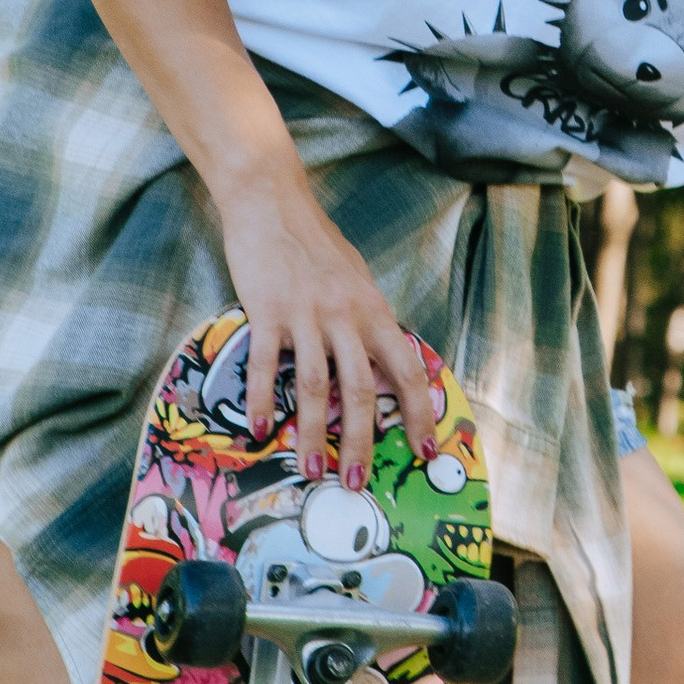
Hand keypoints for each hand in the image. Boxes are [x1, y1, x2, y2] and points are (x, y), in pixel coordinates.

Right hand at [209, 160, 436, 483]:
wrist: (272, 201)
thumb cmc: (316, 244)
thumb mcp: (356, 281)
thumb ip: (367, 323)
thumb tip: (381, 367)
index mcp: (373, 310)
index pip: (406, 369)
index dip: (417, 412)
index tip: (423, 451)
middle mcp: (346, 314)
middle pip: (361, 389)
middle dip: (361, 441)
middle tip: (356, 482)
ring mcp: (306, 313)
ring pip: (315, 385)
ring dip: (313, 434)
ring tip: (312, 471)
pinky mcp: (267, 310)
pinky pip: (266, 364)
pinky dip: (262, 400)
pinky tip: (260, 430)